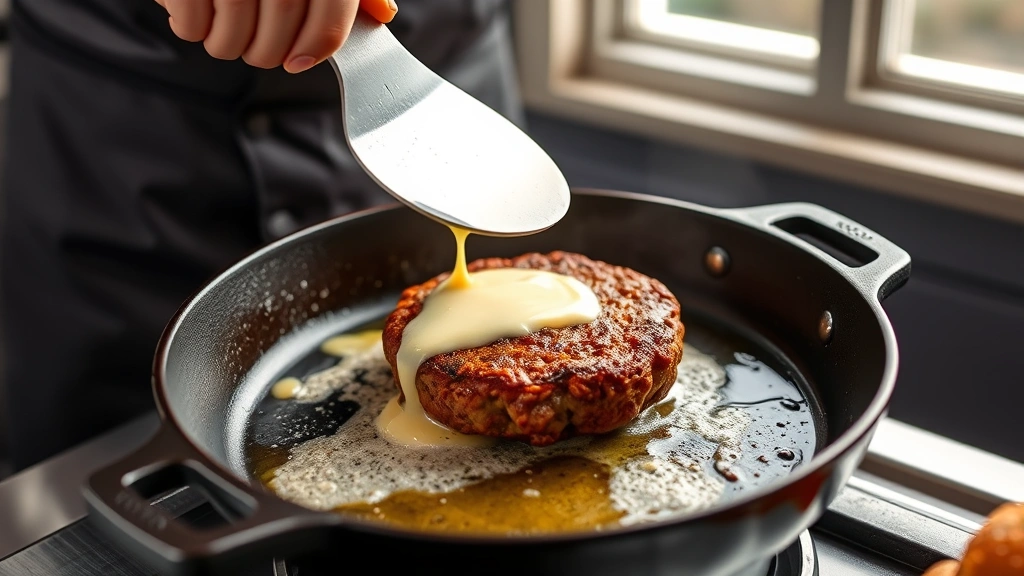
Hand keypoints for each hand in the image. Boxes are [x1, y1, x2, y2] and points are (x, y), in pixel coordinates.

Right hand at [154, 0, 397, 72]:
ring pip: (234, 30)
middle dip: (268, 51)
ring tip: (226, 32)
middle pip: (280, 22)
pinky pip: (192, 22)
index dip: (319, 43)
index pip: (329, 8)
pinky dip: (193, 29)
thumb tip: (383, 12)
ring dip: (229, 45)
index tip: (300, 63)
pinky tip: (199, 15)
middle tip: (260, 50)